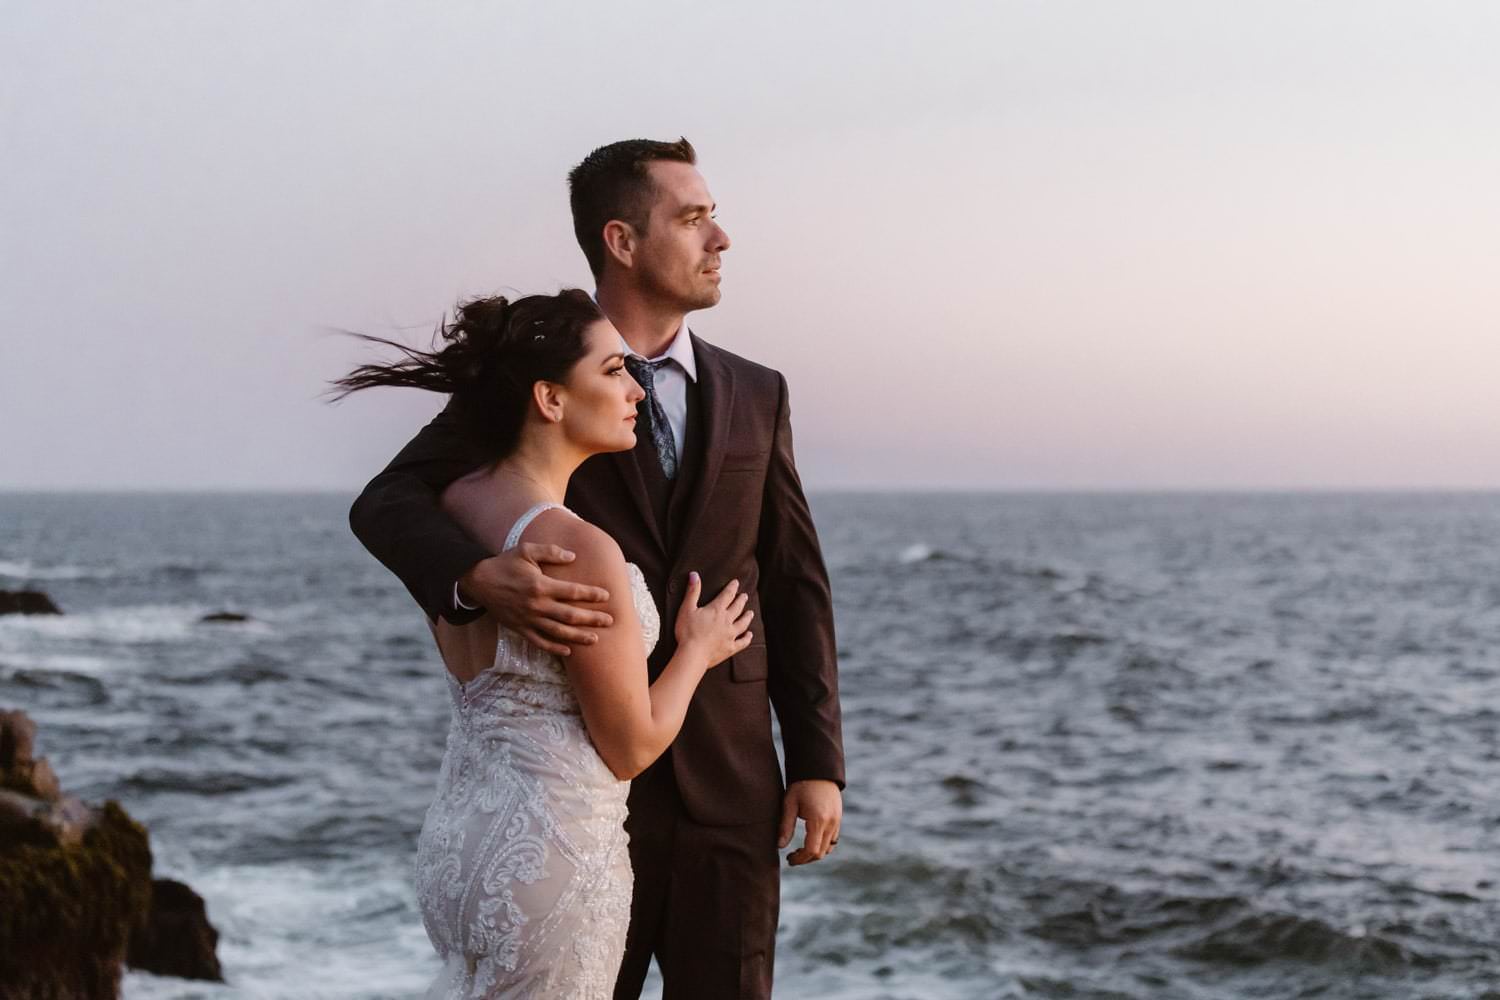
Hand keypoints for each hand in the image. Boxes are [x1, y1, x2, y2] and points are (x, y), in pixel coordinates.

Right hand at [458, 543, 611, 655]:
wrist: (478, 581)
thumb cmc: (505, 563)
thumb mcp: (526, 550)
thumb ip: (551, 552)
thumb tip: (573, 556)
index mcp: (540, 585)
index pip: (572, 592)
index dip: (591, 594)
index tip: (606, 596)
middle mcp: (536, 605)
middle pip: (570, 615)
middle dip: (592, 619)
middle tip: (610, 620)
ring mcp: (528, 620)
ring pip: (558, 632)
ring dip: (578, 637)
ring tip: (595, 639)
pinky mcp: (520, 629)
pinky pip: (540, 642)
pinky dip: (554, 648)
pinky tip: (568, 651)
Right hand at [673, 573, 753, 667]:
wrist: (693, 654)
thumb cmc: (687, 631)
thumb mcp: (687, 608)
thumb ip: (692, 591)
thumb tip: (694, 574)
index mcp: (716, 610)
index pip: (727, 595)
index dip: (732, 588)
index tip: (736, 583)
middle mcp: (726, 621)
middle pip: (737, 608)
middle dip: (741, 600)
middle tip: (745, 596)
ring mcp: (730, 635)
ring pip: (743, 623)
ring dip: (747, 617)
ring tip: (750, 613)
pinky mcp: (730, 648)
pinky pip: (742, 642)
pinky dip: (747, 638)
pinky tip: (750, 635)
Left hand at [779, 779, 841, 865]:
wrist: (818, 770)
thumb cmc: (801, 785)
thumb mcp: (789, 804)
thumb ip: (785, 826)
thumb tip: (779, 846)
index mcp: (818, 820)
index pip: (811, 850)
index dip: (800, 859)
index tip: (789, 859)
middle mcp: (831, 823)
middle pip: (821, 852)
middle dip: (806, 859)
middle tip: (791, 857)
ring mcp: (837, 821)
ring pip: (828, 848)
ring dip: (815, 853)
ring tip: (800, 851)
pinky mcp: (838, 818)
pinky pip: (833, 840)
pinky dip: (823, 845)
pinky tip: (810, 841)